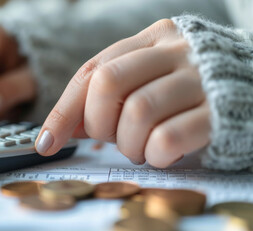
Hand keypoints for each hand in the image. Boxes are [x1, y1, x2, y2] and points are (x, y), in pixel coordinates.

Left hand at [36, 19, 209, 167]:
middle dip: (98, 123)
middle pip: (108, 85)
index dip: (63, 110)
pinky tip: (164, 153)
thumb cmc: (193, 86)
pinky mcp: (221, 111)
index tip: (46, 142)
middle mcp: (175, 52)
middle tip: (111, 138)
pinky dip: (156, 154)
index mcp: (151, 40)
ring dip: (129, 143)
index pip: (92, 72)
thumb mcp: (151, 77)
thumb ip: (111, 93)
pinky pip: (169, 137)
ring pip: (137, 113)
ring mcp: (200, 79)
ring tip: (142, 147)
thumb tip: (68, 125)